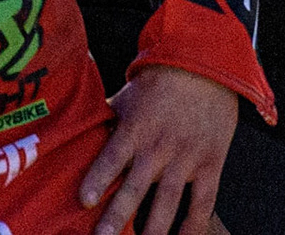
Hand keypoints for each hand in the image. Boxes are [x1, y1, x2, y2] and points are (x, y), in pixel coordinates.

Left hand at [81, 64, 238, 234]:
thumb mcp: (127, 97)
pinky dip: (194, 225)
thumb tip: (74, 134)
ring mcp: (187, 157)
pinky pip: (203, 200)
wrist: (205, 66)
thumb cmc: (161, 82)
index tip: (85, 200)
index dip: (98, 179)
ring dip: (153, 228)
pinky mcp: (210, 163)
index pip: (113, 157)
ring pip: (168, 201)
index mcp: (136, 128)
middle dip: (118, 216)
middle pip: (136, 188)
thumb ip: (106, 122)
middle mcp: (160, 146)